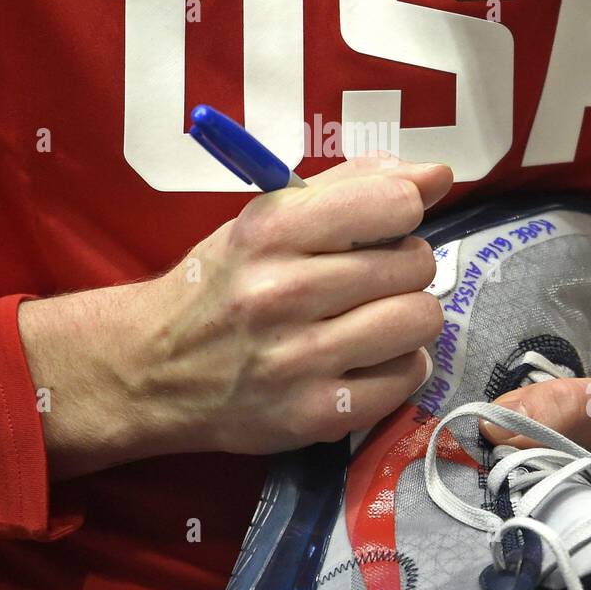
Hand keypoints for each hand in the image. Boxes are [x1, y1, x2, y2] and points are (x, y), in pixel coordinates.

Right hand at [21, 156, 453, 478]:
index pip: (393, 203)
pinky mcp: (314, 414)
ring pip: (419, 320)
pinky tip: (365, 358)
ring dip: (407, 316)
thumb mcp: (268, 218)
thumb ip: (354, 186)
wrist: (151, 370)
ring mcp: (298, 359)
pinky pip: (407, 378)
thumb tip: (439, 175)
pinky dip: (397, 366)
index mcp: (272, 229)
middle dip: (404, 266)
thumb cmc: (221, 284)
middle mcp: (283, 292)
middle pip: (414, 264)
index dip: (403, 210)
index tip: (384, 225)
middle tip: (369, 279)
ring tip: (373, 318)